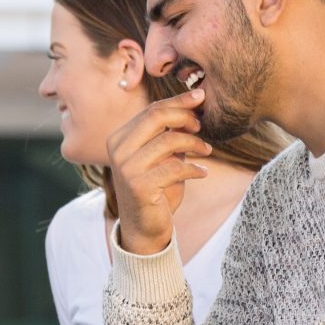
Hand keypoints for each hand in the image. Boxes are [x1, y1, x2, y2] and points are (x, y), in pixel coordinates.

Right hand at [105, 84, 212, 255]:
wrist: (145, 228)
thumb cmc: (156, 188)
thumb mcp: (162, 157)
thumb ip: (170, 134)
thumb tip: (192, 106)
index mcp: (119, 138)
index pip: (151, 110)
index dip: (178, 101)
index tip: (200, 96)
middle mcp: (118, 150)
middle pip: (156, 117)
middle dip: (184, 116)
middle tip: (201, 125)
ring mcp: (126, 168)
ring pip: (169, 141)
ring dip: (194, 144)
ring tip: (206, 151)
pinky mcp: (139, 186)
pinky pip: (175, 167)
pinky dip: (194, 169)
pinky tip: (202, 173)